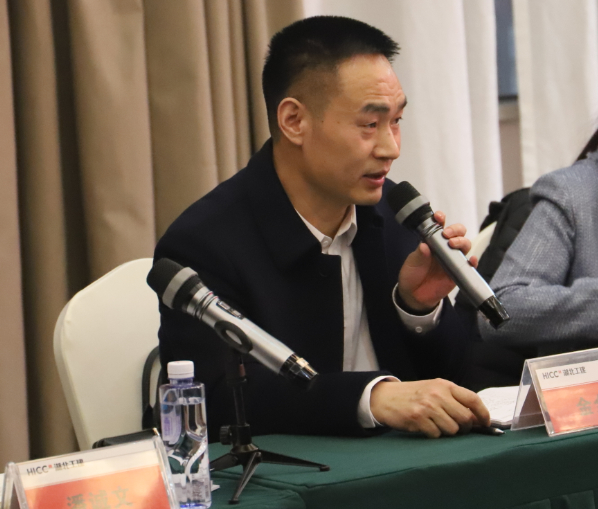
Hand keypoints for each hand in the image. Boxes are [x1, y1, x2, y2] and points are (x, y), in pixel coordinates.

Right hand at [370, 379, 489, 437]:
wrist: (385, 397)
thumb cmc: (413, 395)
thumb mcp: (433, 389)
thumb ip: (453, 399)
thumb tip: (476, 417)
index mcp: (444, 385)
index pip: (473, 398)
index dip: (483, 414)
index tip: (485, 423)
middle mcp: (438, 394)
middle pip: (465, 418)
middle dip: (464, 427)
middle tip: (456, 427)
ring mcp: (428, 406)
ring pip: (452, 429)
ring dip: (447, 432)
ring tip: (436, 425)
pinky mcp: (418, 418)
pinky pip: (436, 434)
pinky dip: (433, 434)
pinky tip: (425, 426)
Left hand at [397, 211, 477, 311]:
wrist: (414, 296)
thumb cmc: (412, 275)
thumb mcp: (412, 263)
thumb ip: (419, 255)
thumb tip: (424, 245)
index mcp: (432, 242)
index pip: (439, 227)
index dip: (441, 219)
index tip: (439, 217)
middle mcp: (444, 248)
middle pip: (458, 233)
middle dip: (455, 230)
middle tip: (447, 235)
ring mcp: (453, 259)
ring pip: (465, 245)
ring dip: (462, 241)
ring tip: (453, 244)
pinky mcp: (458, 272)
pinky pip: (469, 265)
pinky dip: (473, 261)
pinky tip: (471, 260)